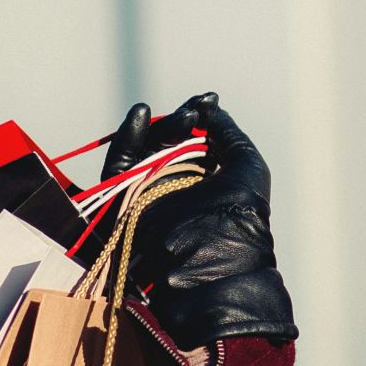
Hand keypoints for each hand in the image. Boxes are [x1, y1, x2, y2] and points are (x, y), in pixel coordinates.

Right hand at [104, 93, 296, 349]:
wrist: (211, 264)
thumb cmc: (240, 217)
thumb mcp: (247, 167)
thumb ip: (229, 135)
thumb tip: (211, 109)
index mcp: (207, 183)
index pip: (195, 142)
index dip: (199, 117)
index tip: (207, 100)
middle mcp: (177, 188)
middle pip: (167, 143)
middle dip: (180, 122)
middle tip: (193, 113)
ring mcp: (150, 196)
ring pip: (144, 152)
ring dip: (158, 128)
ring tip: (178, 115)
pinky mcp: (124, 205)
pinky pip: (118, 169)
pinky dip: (127, 141)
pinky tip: (140, 115)